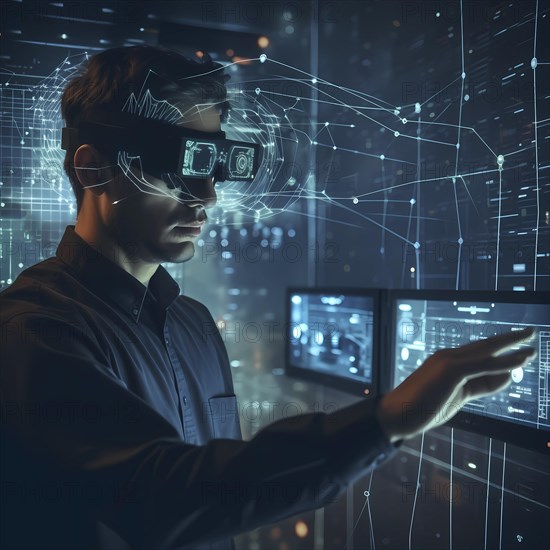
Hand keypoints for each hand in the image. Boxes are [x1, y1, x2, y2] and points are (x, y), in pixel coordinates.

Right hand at [375, 327, 536, 442]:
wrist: (397, 414)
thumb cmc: (423, 408)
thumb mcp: (459, 397)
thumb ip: (483, 386)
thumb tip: (508, 377)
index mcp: (447, 362)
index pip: (480, 356)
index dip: (501, 355)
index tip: (519, 354)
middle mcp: (448, 356)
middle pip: (486, 345)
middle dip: (510, 339)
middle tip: (529, 333)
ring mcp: (449, 361)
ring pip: (487, 350)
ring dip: (512, 344)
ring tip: (531, 339)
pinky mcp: (452, 370)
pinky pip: (485, 365)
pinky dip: (505, 361)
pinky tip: (522, 358)